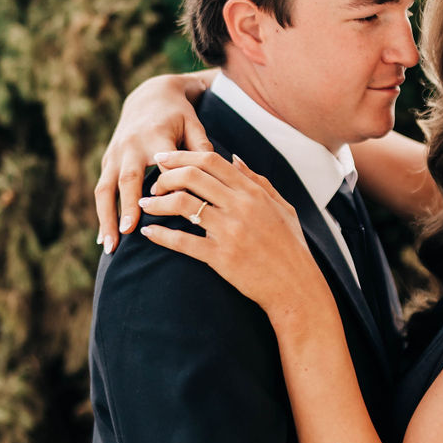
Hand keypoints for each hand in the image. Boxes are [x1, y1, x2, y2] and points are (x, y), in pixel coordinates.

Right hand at [95, 73, 213, 253]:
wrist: (149, 96)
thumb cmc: (179, 115)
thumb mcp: (194, 125)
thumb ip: (202, 149)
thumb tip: (214, 175)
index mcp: (156, 136)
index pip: (162, 166)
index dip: (165, 186)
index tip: (167, 209)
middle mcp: (131, 146)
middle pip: (127, 179)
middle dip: (126, 206)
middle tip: (128, 232)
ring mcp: (115, 155)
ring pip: (105, 189)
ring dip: (106, 219)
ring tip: (109, 247)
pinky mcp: (108, 161)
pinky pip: (101, 192)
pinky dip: (102, 216)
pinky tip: (104, 240)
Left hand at [138, 150, 320, 315]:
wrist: (295, 287)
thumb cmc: (291, 247)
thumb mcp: (282, 207)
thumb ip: (258, 181)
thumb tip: (234, 158)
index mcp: (254, 193)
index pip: (211, 160)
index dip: (181, 155)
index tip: (163, 159)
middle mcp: (240, 207)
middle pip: (191, 177)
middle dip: (165, 176)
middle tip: (153, 184)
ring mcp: (230, 232)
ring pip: (182, 204)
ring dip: (157, 202)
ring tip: (146, 205)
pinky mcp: (221, 258)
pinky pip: (183, 242)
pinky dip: (161, 235)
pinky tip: (149, 232)